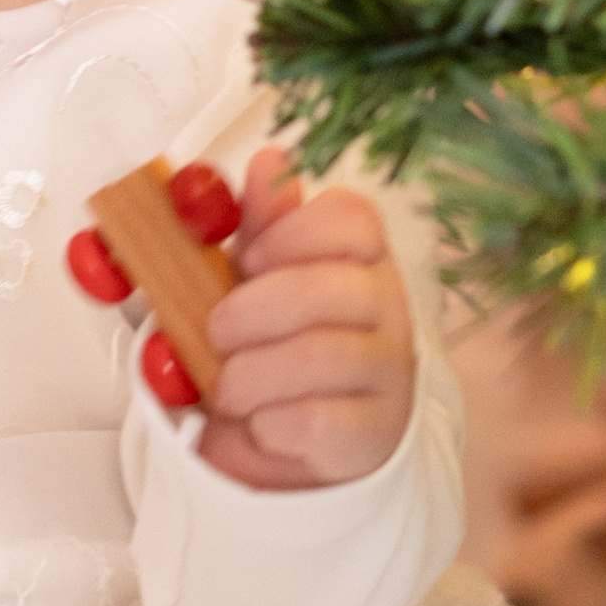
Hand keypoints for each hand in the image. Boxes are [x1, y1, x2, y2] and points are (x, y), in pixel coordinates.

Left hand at [196, 150, 416, 491]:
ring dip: (253, 373)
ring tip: (228, 387)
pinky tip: (262, 423)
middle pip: (331, 288)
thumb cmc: (281, 346)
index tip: (249, 259)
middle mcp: (389, 310)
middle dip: (255, 310)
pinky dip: (271, 422)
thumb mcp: (263, 283)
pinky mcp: (373, 435)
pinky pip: (317, 419)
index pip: (354, 220)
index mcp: (362, 261)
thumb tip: (269, 160)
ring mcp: (388, 373)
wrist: (308, 445)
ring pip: (323, 355)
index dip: (293, 234)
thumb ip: (263, 226)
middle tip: (217, 331)